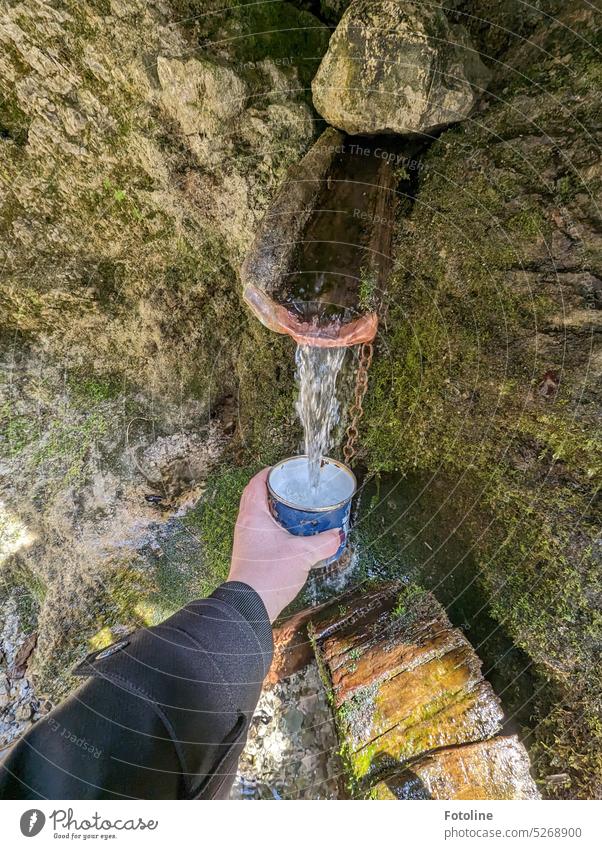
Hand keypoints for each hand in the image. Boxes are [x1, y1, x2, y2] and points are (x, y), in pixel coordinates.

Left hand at [227, 468, 340, 621]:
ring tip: (295, 510)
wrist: (249, 606)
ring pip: (259, 516)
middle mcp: (245, 525)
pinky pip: (261, 533)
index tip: (282, 469)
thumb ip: (323, 542)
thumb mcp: (302, 554)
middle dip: (274, 491)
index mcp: (253, 515)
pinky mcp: (250, 555)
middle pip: (256, 498)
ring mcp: (246, 541)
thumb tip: (338, 535)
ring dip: (274, 510)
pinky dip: (274, 528)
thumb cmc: (268, 575)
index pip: (256, 483)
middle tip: (293, 488)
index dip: (269, 473)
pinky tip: (290, 535)